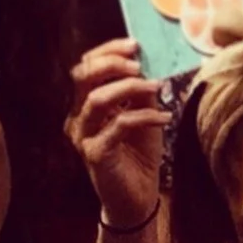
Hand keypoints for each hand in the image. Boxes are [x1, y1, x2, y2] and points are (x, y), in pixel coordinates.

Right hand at [65, 39, 166, 229]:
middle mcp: (79, 117)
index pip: (86, 67)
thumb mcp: (144, 115)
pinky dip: (144, 116)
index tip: (134, 45)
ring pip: (96, 99)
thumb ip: (141, 92)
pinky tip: (164, 117)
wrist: (137, 197)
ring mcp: (83, 136)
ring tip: (156, 87)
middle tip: (138, 64)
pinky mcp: (95, 154)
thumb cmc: (138, 155)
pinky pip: (118, 125)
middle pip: (82, 77)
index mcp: (86, 104)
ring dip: (129, 88)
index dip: (107, 51)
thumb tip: (147, 66)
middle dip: (111, 63)